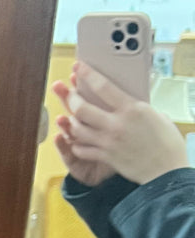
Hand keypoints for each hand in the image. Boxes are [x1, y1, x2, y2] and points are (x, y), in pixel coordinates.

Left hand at [51, 62, 187, 185]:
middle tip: (70, 94)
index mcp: (132, 109)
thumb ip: (138, 108)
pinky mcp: (105, 157)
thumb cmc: (167, 143)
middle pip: (82, 108)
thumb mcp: (156, 116)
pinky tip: (78, 140)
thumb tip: (129, 101)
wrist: (166, 171)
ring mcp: (108, 142)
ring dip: (71, 122)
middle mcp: (116, 125)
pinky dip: (76, 143)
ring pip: (77, 129)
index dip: (87, 74)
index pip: (103, 87)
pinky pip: (81, 149)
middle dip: (71, 98)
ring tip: (72, 117)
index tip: (78, 67)